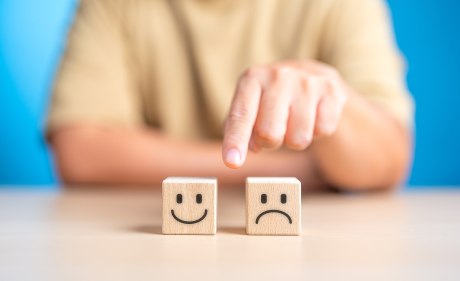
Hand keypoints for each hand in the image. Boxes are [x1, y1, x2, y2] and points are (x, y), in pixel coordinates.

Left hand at [222, 60, 347, 167]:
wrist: (311, 77)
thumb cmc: (271, 100)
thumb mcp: (250, 107)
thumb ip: (240, 131)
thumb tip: (243, 153)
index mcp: (252, 78)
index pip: (241, 116)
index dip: (236, 141)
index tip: (232, 162)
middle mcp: (279, 75)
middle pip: (269, 134)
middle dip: (270, 143)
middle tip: (274, 132)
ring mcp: (307, 81)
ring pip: (298, 139)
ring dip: (294, 140)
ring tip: (294, 121)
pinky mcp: (332, 90)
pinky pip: (322, 131)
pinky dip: (316, 132)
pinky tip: (313, 116)